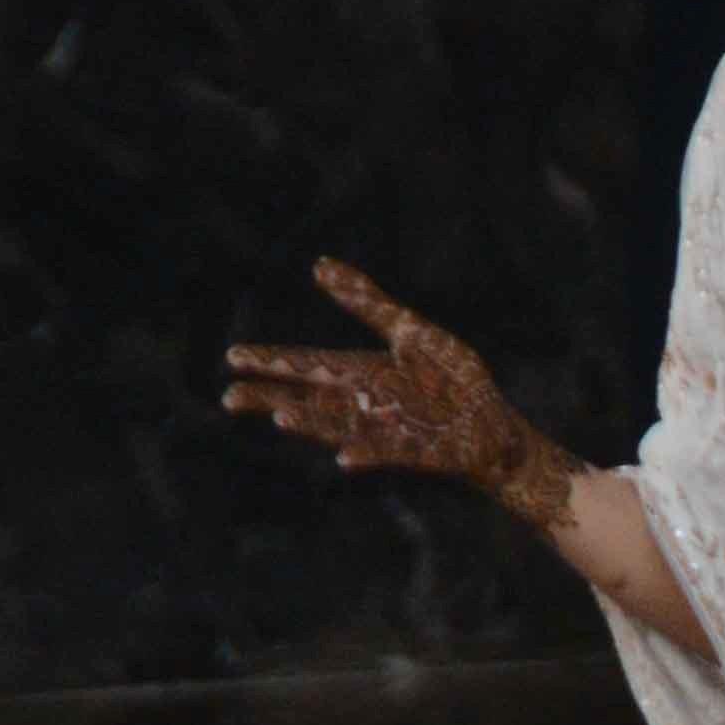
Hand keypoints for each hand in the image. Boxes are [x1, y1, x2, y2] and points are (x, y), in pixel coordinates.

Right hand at [225, 256, 581, 531]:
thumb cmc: (451, 380)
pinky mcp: (418, 453)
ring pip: (339, 428)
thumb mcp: (410, 331)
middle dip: (272, 398)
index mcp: (362, 375)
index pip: (309, 365)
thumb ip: (366, 301)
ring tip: (279, 418)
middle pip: (310, 400)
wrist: (493, 426)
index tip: (233, 357)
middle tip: (231, 398)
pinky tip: (343, 459)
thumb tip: (320, 265)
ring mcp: (388, 431)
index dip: (274, 361)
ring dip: (310, 424)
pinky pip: (388, 454)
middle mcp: (366, 405)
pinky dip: (367, 456)